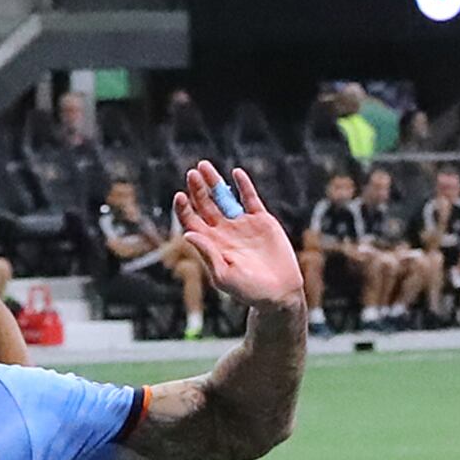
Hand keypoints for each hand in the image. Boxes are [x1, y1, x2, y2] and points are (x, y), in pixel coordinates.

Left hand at [172, 161, 301, 309]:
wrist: (279, 293)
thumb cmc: (249, 291)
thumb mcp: (223, 276)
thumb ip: (207, 254)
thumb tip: (187, 234)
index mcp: (210, 244)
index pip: (191, 221)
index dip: (184, 209)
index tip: (180, 196)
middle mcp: (223, 231)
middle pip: (205, 205)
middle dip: (197, 189)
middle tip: (192, 174)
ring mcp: (242, 224)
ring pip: (224, 197)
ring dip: (214, 182)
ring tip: (204, 166)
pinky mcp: (261, 221)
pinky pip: (250, 198)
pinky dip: (243, 186)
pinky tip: (236, 173)